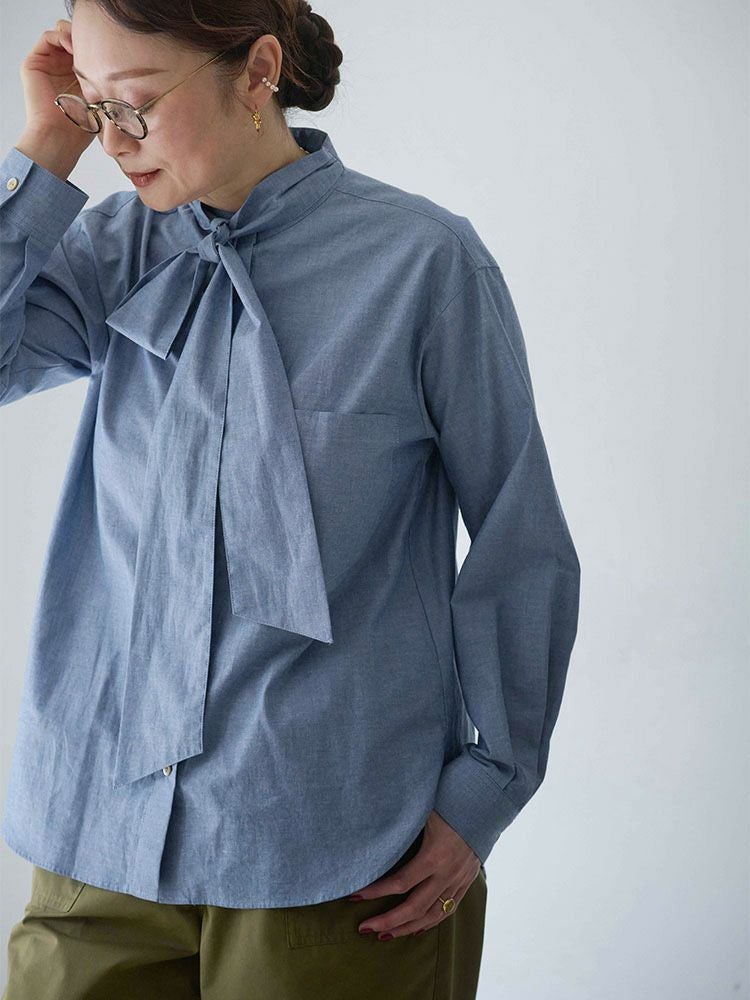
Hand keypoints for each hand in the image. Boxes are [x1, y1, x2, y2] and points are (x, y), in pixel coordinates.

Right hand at [19, 19, 95, 160]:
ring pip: (61, 34)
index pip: (87, 47)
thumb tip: (129, 64)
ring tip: (85, 46)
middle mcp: (61, 67)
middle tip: (97, 43)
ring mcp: (47, 64)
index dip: (97, 44)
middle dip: (85, 36)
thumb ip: (108, 80)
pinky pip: (48, 38)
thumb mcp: (103, 97)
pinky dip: (60, 36)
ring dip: (74, 34)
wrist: (60, 136)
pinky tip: (73, 46)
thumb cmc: (83, 124)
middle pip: (73, 37)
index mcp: (77, 74)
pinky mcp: (34, 63)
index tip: (109, 48)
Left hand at [348, 809, 481, 939]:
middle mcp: (447, 874)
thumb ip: (400, 825)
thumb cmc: (447, 804)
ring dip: (406, 928)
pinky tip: (414, 928)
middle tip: (363, 928)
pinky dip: (429, 922)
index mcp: (434, 856)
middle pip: (414, 907)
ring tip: (384, 935)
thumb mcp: (422, 813)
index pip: (401, 883)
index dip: (376, 892)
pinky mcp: (465, 883)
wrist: (482, 807)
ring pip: (431, 915)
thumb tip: (368, 826)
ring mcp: (458, 881)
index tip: (355, 897)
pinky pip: (447, 910)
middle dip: (387, 921)